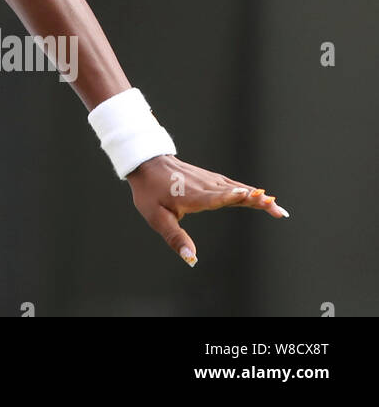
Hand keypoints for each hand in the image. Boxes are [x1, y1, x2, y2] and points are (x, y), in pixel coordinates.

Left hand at [125, 154, 287, 266]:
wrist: (148, 165)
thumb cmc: (150, 192)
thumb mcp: (156, 217)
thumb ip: (175, 237)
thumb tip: (192, 259)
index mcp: (191, 196)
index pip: (214, 196)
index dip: (230, 195)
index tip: (247, 195)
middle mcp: (204, 186)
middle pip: (233, 192)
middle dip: (255, 200)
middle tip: (276, 208)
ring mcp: (210, 181)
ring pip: (237, 188)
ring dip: (257, 197)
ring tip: (277, 207)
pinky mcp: (212, 180)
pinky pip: (234, 186)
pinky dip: (250, 192)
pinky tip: (264, 198)